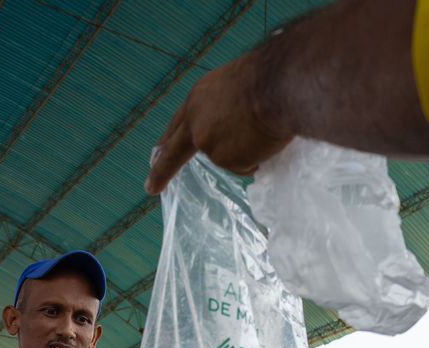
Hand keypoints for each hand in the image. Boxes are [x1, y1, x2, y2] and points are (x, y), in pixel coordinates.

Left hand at [145, 53, 291, 194]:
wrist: (277, 85)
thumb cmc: (266, 80)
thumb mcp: (235, 89)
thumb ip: (223, 112)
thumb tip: (230, 137)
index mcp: (198, 100)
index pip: (178, 125)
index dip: (168, 140)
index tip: (156, 153)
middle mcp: (196, 123)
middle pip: (175, 152)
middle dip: (161, 171)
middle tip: (151, 187)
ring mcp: (208, 143)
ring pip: (227, 158)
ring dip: (245, 150)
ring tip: (262, 129)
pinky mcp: (224, 159)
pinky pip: (244, 165)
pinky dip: (256, 157)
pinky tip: (264, 139)